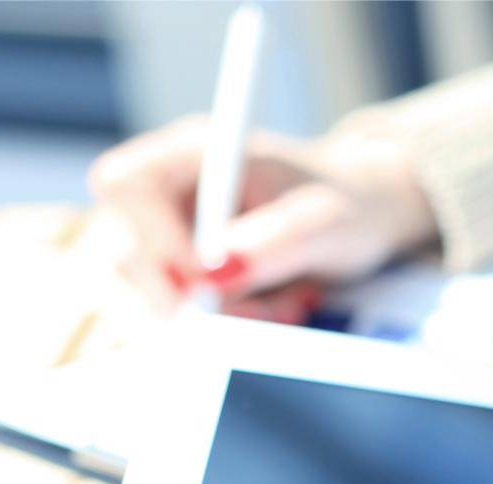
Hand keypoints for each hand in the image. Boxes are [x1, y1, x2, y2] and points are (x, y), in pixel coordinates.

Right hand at [87, 116, 435, 317]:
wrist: (367, 216)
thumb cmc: (348, 202)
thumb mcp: (323, 221)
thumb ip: (271, 243)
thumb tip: (214, 276)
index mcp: (196, 150)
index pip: (125, 183)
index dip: (151, 237)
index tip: (202, 279)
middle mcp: (172, 189)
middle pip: (127, 249)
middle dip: (191, 295)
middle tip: (257, 308)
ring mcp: (173, 232)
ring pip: (155, 294)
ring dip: (222, 315)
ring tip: (285, 302)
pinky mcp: (186, 274)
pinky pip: (184, 314)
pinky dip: (231, 323)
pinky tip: (274, 306)